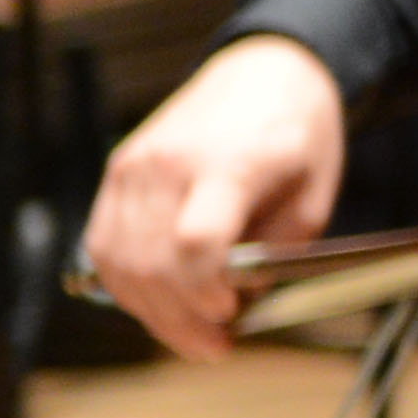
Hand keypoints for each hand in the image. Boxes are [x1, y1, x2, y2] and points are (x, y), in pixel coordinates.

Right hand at [80, 37, 350, 359]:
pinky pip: (103, 247)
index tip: (230, 311)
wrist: (262, 71)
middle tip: (217, 345)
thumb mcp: (315, 193)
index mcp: (229, 163)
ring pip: (118, 263)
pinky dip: (127, 286)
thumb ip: (277, 250)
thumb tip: (237, 299)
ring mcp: (133, 167)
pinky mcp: (115, 173)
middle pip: (151, 263)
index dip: (205, 292)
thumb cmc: (297, 134)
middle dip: (181, 319)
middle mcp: (168, 164)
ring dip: (152, 312)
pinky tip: (162, 305)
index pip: (195, 242)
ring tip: (192, 335)